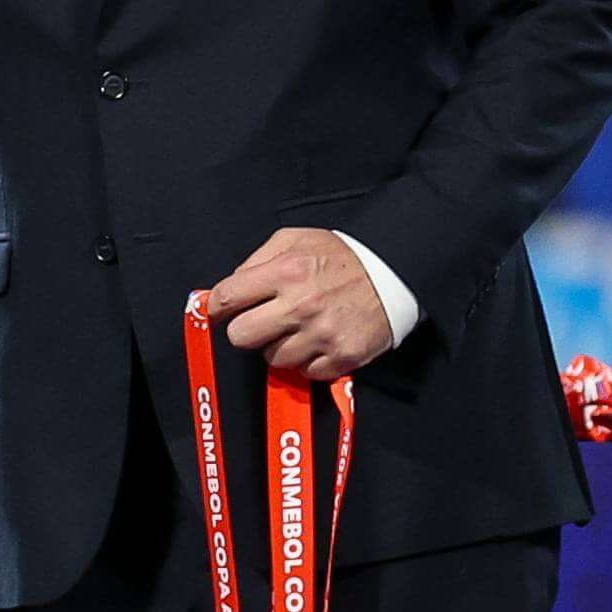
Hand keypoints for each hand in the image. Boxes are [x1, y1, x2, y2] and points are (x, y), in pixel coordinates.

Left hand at [206, 228, 393, 382]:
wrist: (395, 272)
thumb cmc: (341, 256)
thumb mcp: (296, 239)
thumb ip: (258, 259)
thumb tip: (230, 286)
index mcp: (286, 271)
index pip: (227, 297)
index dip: (217, 306)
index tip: (220, 311)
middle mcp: (301, 304)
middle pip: (240, 336)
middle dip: (246, 330)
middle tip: (262, 322)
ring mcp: (321, 334)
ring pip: (272, 359)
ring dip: (280, 347)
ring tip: (299, 328)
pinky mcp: (341, 356)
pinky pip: (304, 372)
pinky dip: (308, 360)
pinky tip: (319, 340)